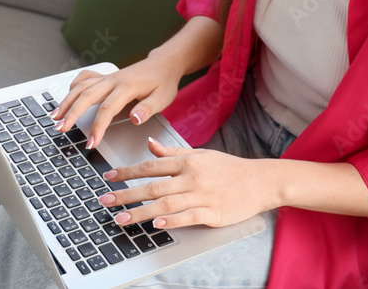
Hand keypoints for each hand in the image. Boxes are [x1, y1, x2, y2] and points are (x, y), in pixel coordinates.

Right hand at [50, 54, 182, 149]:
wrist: (163, 64)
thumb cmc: (163, 82)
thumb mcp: (162, 98)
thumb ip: (147, 109)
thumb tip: (134, 119)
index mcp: (127, 87)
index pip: (107, 109)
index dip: (97, 127)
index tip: (91, 142)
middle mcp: (113, 80)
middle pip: (86, 96)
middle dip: (71, 113)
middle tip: (60, 128)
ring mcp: (107, 77)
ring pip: (81, 87)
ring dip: (66, 101)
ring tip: (54, 117)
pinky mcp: (104, 76)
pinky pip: (84, 78)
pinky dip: (73, 87)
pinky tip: (66, 98)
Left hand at [98, 138, 274, 228]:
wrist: (261, 181)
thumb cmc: (229, 168)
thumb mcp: (200, 154)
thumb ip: (172, 151)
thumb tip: (149, 143)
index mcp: (187, 161)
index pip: (151, 166)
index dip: (128, 172)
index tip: (109, 177)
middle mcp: (192, 177)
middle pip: (153, 186)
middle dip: (126, 194)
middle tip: (105, 201)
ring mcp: (203, 195)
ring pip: (166, 203)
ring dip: (141, 212)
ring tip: (122, 218)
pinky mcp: (213, 213)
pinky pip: (188, 216)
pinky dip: (172, 220)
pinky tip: (156, 223)